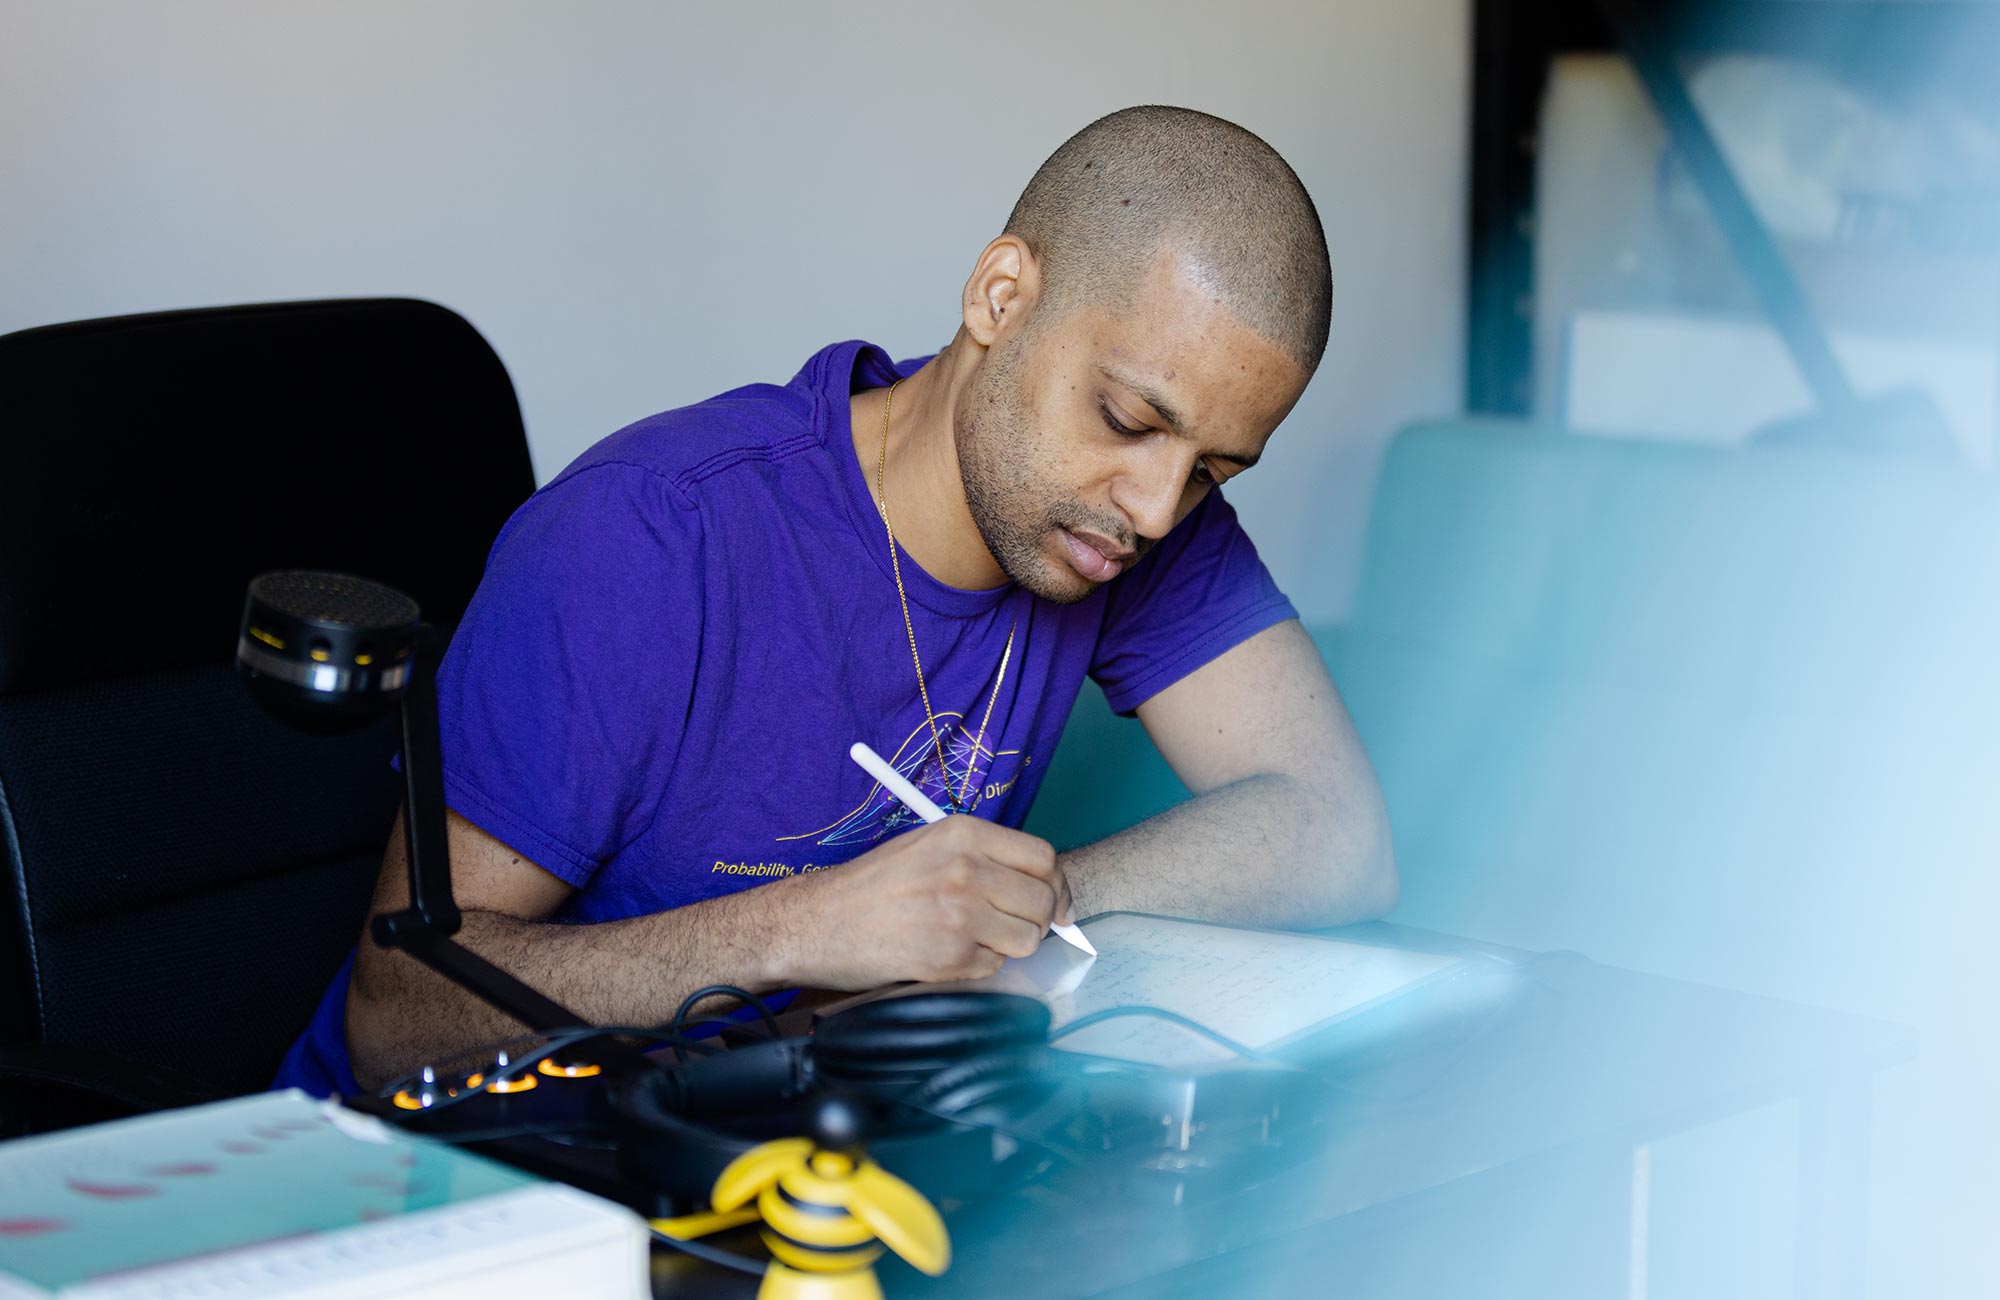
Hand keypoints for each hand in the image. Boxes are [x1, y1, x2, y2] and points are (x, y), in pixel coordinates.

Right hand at [775, 816, 1069, 988]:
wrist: (817, 921)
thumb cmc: (873, 885)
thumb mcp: (928, 846)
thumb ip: (984, 858)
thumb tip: (1042, 886)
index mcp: (964, 834)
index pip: (1043, 858)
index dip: (1056, 885)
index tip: (1056, 903)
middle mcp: (967, 870)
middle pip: (1043, 901)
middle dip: (1037, 920)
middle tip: (1013, 926)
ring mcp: (960, 915)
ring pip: (1027, 939)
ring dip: (1009, 945)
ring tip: (974, 938)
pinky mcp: (949, 957)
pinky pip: (994, 967)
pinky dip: (977, 966)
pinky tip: (946, 952)